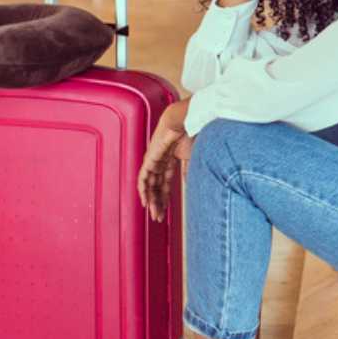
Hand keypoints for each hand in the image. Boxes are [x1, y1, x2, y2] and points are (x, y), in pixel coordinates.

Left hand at [139, 99, 192, 221]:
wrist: (187, 121)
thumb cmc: (193, 133)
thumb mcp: (193, 157)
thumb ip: (189, 171)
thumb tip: (190, 185)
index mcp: (171, 160)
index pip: (165, 183)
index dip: (165, 197)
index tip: (166, 211)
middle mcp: (160, 161)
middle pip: (156, 186)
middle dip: (158, 203)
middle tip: (159, 217)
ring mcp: (154, 160)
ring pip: (149, 185)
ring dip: (151, 200)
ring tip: (154, 213)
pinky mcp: (150, 158)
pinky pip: (143, 178)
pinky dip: (144, 190)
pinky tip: (146, 201)